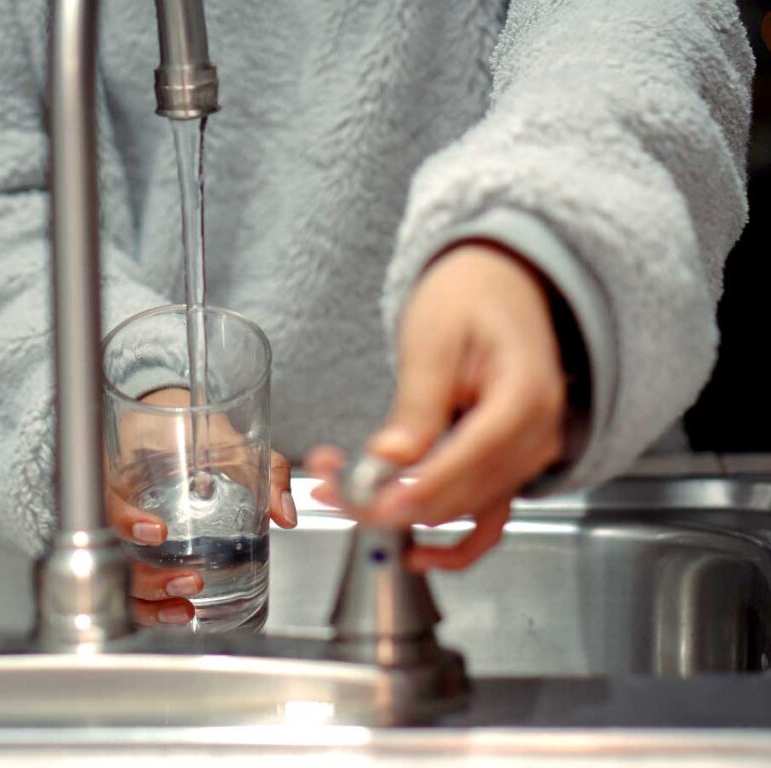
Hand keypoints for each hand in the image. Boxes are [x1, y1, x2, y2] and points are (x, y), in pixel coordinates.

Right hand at [107, 387, 295, 625]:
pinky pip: (136, 588)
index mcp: (128, 472)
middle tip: (190, 581)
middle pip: (113, 553)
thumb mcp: (231, 441)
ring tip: (185, 609)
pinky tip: (181, 614)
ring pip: (120, 579)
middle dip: (148, 578)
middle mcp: (121, 507)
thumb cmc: (195, 429)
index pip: (108, 501)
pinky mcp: (142, 554)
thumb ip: (266, 470)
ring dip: (149, 602)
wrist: (177, 424)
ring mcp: (128, 534)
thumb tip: (285, 513)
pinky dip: (154, 608)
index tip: (157, 531)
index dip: (125, 521)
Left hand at [307, 244, 565, 570]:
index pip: (469, 459)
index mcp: (525, 397)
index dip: (416, 488)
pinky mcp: (509, 467)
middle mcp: (536, 438)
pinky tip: (415, 555)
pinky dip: (456, 545)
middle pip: (460, 494)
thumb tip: (389, 461)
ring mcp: (526, 458)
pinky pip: (489, 521)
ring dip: (402, 513)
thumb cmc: (470, 298)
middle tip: (325, 485)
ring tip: (338, 491)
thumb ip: (417, 407)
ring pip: (462, 510)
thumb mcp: (434, 340)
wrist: (504, 284)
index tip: (365, 501)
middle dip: (388, 499)